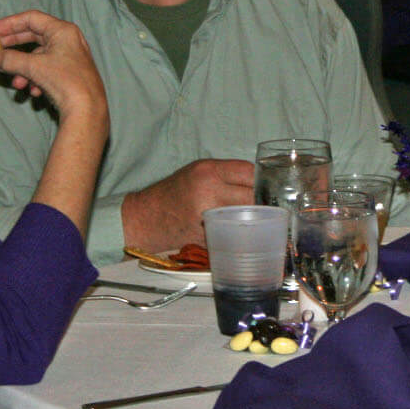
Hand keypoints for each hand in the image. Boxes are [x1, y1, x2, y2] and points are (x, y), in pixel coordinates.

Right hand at [0, 10, 107, 125]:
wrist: (87, 110)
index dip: (8, 24)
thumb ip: (10, 60)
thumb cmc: (65, 81)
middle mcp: (68, 40)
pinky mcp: (69, 73)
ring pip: (38, 57)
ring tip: (17, 84)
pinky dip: (35, 79)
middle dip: (13, 48)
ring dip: (23, 70)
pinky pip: (46, 70)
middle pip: (33, 36)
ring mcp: (69, 57)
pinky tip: (34, 92)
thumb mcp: (33, 67)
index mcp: (63, 30)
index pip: (31, 18)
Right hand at [121, 158, 255, 254]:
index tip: (263, 186)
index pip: (249, 172)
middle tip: (262, 205)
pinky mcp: (208, 237)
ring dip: (253, 219)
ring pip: (247, 218)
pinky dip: (237, 233)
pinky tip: (234, 231)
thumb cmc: (174, 192)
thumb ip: (226, 175)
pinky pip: (233, 233)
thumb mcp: (198, 172)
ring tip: (250, 218)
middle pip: (253, 196)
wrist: (146, 219)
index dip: (260, 180)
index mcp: (208, 171)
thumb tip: (259, 182)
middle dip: (260, 202)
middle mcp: (210, 192)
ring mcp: (209, 216)